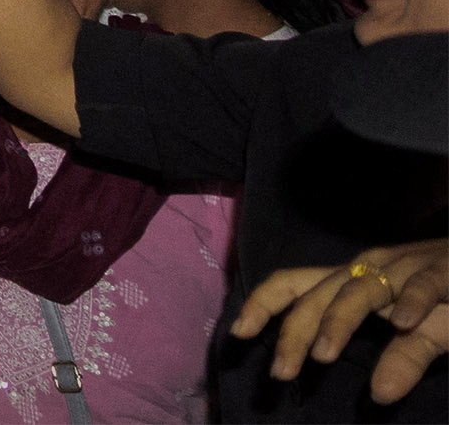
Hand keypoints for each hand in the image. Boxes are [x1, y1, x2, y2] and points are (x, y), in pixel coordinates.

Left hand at [231, 238, 448, 389]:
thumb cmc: (448, 297)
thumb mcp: (422, 330)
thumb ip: (400, 358)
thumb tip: (379, 396)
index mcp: (353, 278)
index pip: (293, 283)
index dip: (262, 304)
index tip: (237, 335)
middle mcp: (369, 268)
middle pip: (317, 296)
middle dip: (294, 334)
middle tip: (280, 373)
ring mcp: (405, 268)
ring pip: (359, 290)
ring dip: (338, 321)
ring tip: (322, 354)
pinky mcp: (442, 272)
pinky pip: (422, 285)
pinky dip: (412, 301)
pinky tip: (402, 324)